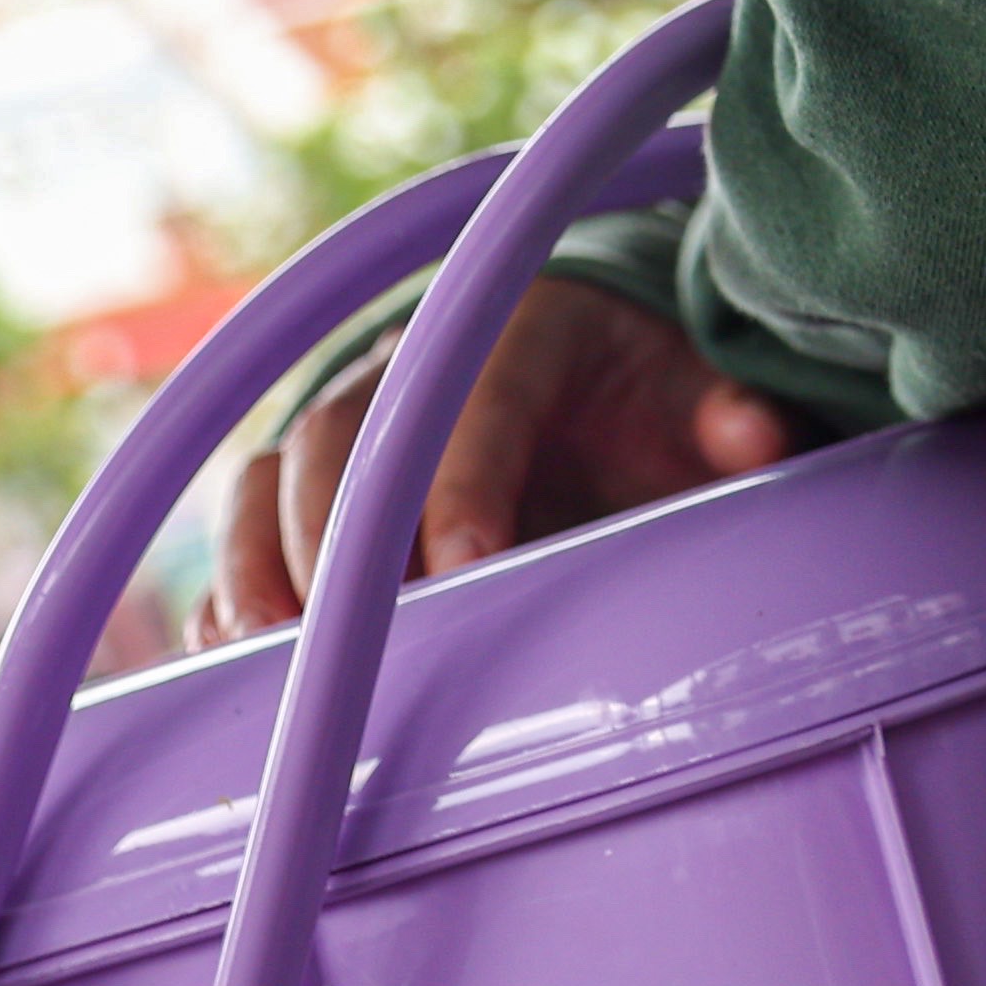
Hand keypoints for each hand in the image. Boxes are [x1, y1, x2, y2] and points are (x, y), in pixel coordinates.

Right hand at [191, 279, 798, 645]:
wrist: (571, 358)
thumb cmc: (632, 387)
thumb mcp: (688, 386)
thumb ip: (723, 411)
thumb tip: (758, 435)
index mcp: (512, 327)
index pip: (477, 397)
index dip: (464, 479)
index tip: (468, 565)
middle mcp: (408, 365)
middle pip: (349, 437)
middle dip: (343, 535)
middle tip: (355, 631)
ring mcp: (345, 419)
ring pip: (274, 474)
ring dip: (262, 564)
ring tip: (275, 654)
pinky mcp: (303, 478)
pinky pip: (242, 526)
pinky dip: (227, 589)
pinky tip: (234, 659)